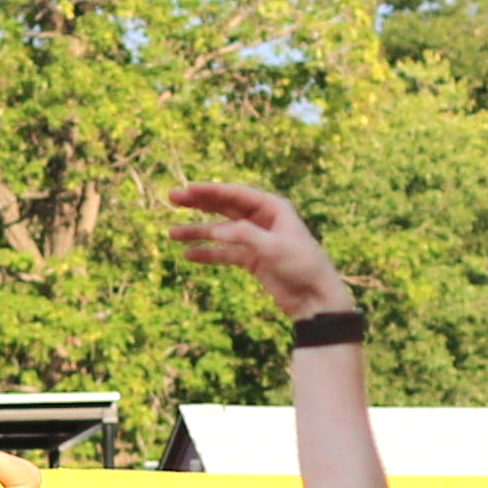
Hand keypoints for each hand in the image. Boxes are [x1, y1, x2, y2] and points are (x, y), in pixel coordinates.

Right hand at [163, 181, 352, 322]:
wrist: (316, 298)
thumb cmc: (302, 267)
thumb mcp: (275, 248)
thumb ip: (245, 236)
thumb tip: (215, 231)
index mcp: (273, 208)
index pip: (235, 194)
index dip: (209, 191)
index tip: (187, 189)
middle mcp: (263, 220)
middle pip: (224, 207)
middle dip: (198, 203)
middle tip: (172, 198)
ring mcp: (256, 240)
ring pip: (221, 231)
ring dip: (198, 231)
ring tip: (171, 233)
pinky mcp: (253, 259)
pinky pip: (225, 253)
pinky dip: (208, 253)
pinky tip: (188, 255)